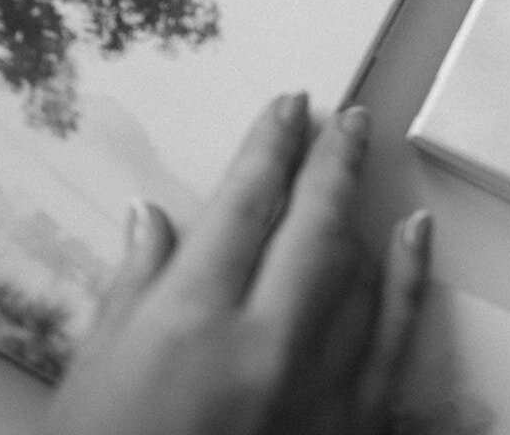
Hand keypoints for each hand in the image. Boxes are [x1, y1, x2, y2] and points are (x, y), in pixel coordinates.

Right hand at [43, 95, 431, 434]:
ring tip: (361, 162)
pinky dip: (410, 280)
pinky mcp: (351, 428)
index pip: (246, 203)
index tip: (289, 107)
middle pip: (312, 223)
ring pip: (357, 271)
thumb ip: (133, 286)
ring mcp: (317, 389)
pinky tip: (416, 235)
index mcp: (192, 320)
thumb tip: (151, 216)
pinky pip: (394, 340)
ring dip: (360, 210)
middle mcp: (265, 343)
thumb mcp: (93, 375)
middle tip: (346, 114)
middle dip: (331, 159)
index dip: (271, 146)